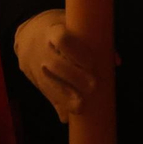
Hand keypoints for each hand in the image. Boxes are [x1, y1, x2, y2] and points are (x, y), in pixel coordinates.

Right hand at [13, 8, 96, 123]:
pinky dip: (57, 105)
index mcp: (52, 31)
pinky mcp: (36, 81)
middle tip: (93, 86)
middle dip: (74, 78)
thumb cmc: (59, 29)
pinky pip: (46, 94)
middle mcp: (42, 50)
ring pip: (48, 83)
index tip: (91, 62)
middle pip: (56, 64)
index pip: (62, 40)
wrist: (27, 36)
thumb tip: (116, 61)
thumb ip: (95, 40)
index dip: (77, 52)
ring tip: (80, 107)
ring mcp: (36, 66)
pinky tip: (66, 117)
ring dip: (65, 97)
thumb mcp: (72, 26)